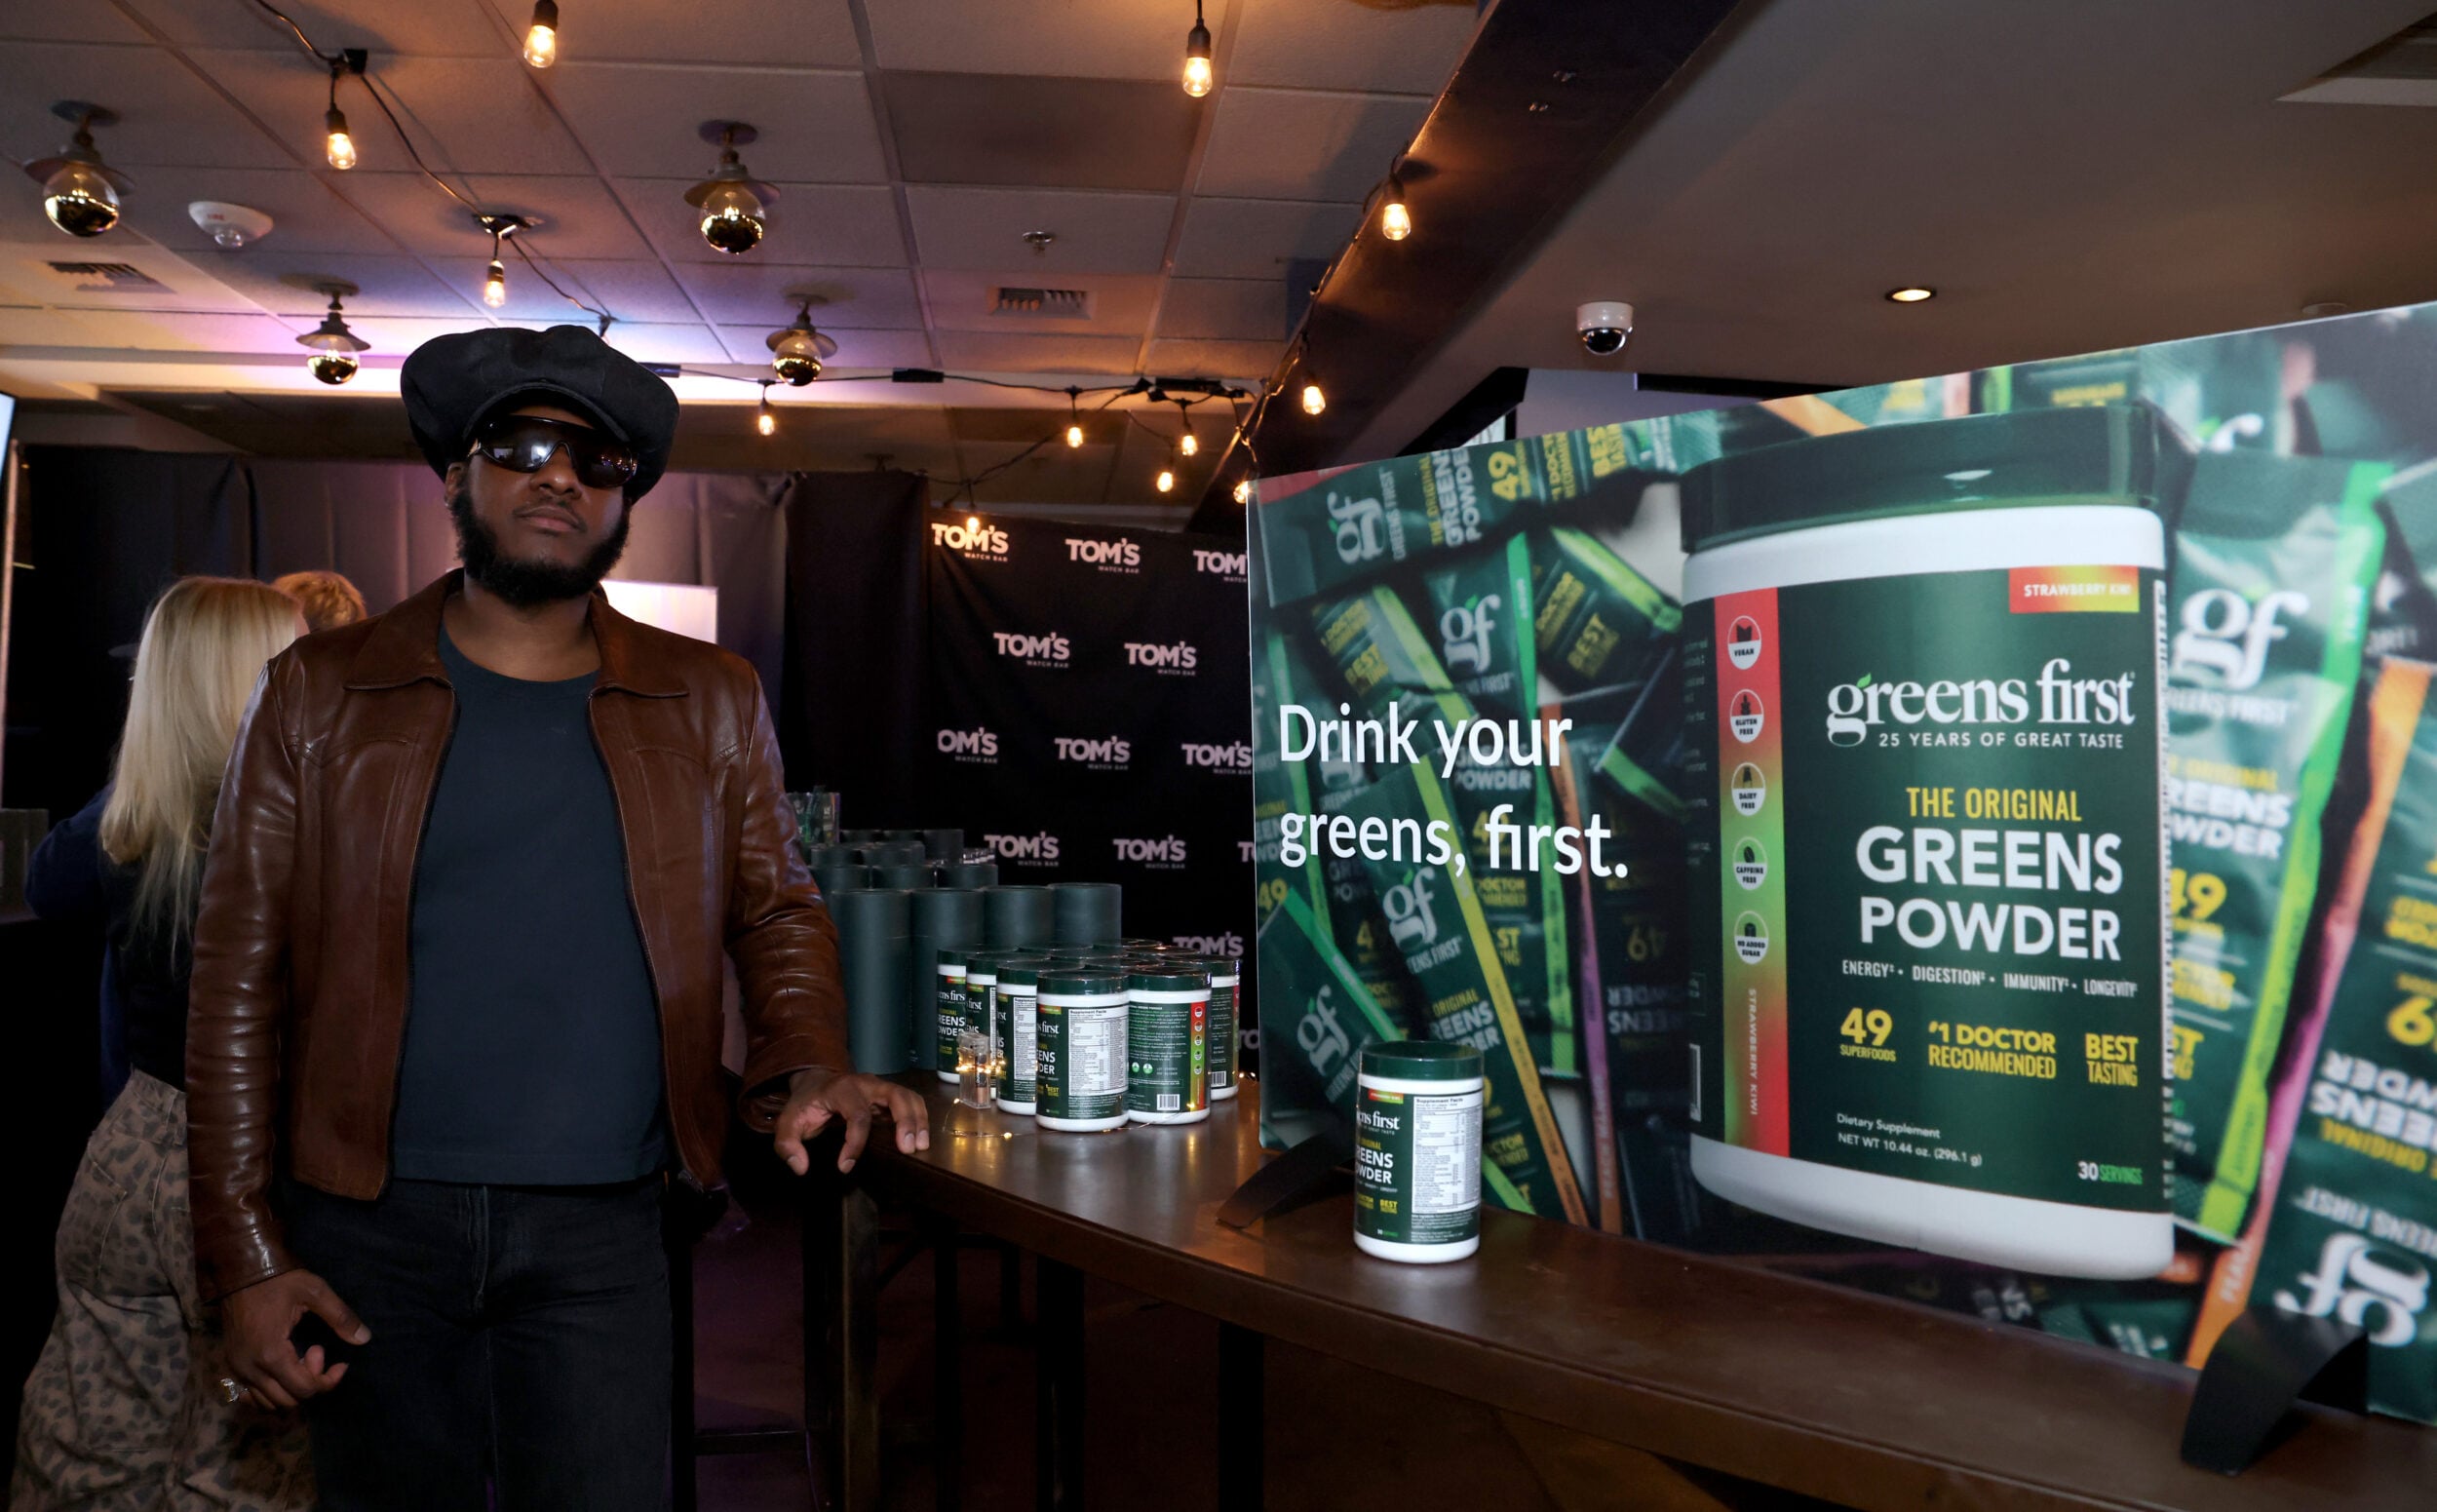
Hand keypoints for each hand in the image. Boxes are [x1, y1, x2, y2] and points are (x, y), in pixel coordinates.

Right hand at [220, 1268, 368, 1409]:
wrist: (239, 1270)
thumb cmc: (278, 1280)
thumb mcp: (315, 1292)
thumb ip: (340, 1317)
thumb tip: (364, 1339)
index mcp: (271, 1354)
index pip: (303, 1390)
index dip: (328, 1381)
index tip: (340, 1362)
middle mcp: (250, 1369)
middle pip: (287, 1401)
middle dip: (311, 1383)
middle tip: (318, 1351)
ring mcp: (236, 1369)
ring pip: (267, 1403)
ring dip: (290, 1388)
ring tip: (300, 1357)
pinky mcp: (231, 1365)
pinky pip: (250, 1396)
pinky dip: (270, 1391)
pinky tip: (283, 1368)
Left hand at [774, 1069, 930, 1174]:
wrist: (815, 1081)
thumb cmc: (805, 1104)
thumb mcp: (787, 1123)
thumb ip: (787, 1145)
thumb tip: (801, 1167)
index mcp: (841, 1089)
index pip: (857, 1115)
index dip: (855, 1143)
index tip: (845, 1166)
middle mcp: (866, 1084)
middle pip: (895, 1096)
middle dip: (905, 1121)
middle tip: (908, 1149)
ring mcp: (880, 1087)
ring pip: (908, 1097)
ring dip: (918, 1120)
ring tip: (920, 1146)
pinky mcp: (889, 1095)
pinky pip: (911, 1101)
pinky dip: (920, 1118)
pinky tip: (921, 1139)